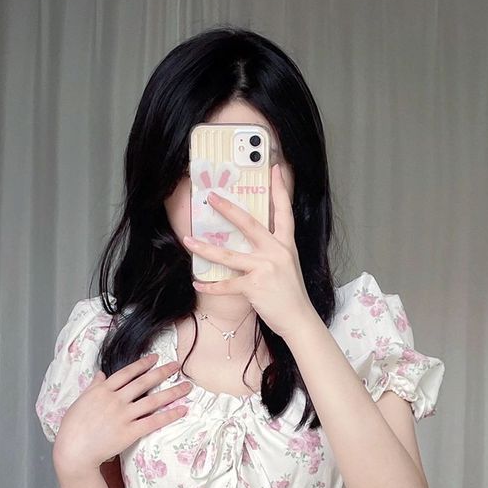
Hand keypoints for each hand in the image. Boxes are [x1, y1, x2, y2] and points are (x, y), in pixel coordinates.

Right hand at [52, 353, 191, 477]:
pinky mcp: (129, 432)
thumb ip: (93, 386)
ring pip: (153, 400)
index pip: (127, 373)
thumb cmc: (72, 427)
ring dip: (172, 392)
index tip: (155, 358)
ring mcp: (123, 415)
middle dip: (162, 372)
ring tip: (187, 386)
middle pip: (144, 382)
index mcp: (102, 390)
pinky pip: (153, 421)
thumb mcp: (80, 401)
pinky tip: (182, 410)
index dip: (143, 364)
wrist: (73, 451)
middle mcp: (115, 399)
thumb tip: (101, 374)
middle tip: (177, 365)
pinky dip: (169, 415)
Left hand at [182, 164, 319, 339]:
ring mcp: (265, 269)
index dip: (280, 189)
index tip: (276, 168)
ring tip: (188, 240)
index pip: (283, 211)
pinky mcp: (255, 287)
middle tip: (211, 197)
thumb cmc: (290, 293)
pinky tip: (197, 283)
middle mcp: (276, 252)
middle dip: (228, 209)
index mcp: (285, 244)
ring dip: (205, 248)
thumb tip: (250, 240)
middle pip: (249, 224)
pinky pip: (227, 284)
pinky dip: (210, 286)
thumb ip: (271, 250)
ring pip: (228, 255)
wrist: (299, 319)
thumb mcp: (287, 264)